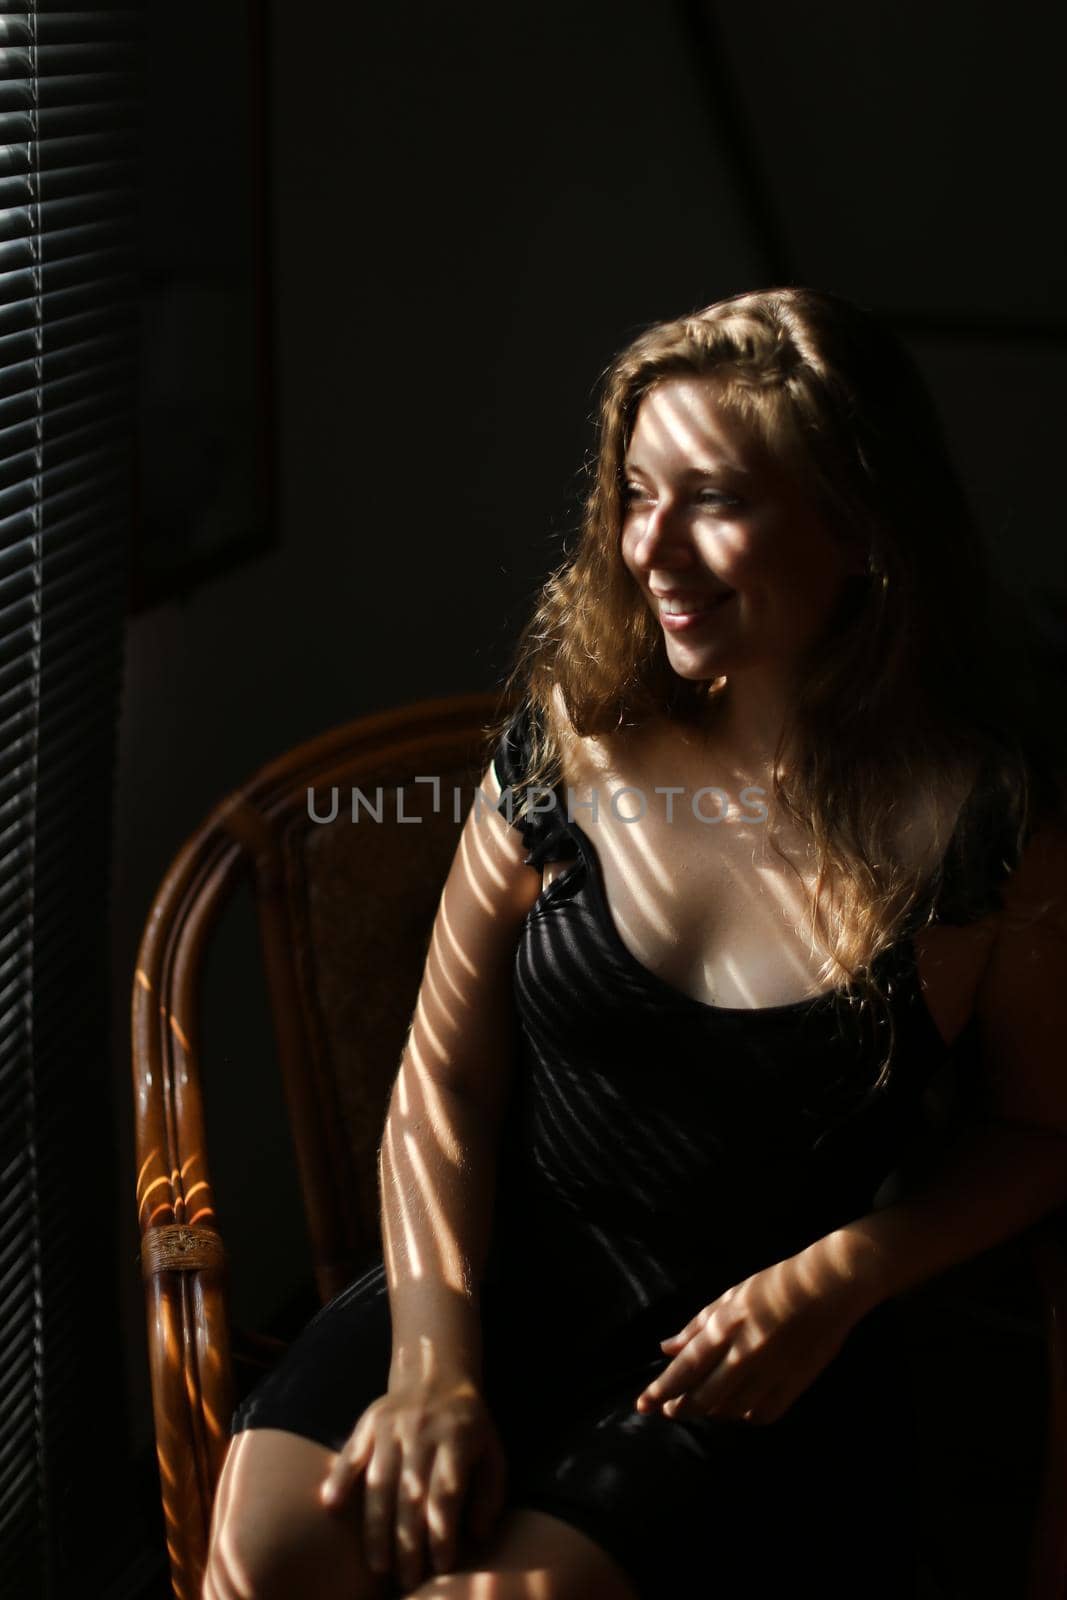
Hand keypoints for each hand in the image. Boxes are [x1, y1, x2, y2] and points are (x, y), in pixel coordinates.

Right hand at [318, 1374, 508, 1590]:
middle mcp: (421, 1432)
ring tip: (378, 1565)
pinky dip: (339, 1476)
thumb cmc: (468, 1424)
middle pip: (410, 1495)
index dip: (442, 1533)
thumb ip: (491, 1492)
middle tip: (406, 1580)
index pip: (446, 1494)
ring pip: (379, 1482)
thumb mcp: (493, 1450)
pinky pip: (352, 1451)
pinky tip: (331, 1505)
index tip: (441, 1567)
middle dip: (408, 1543)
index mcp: (456, 1439)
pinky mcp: (370, 1421)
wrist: (438, 1372)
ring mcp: (392, 1426)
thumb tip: (479, 1536)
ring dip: (377, 1527)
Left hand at [633, 1249, 869, 1425]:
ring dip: (712, 1411)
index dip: (661, 1391)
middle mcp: (744, 1354)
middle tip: (671, 1411)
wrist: (827, 1287)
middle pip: (703, 1397)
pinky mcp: (794, 1386)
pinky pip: (762, 1415)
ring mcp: (770, 1373)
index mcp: (725, 1328)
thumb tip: (666, 1349)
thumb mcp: (730, 1297)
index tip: (642, 1406)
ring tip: (706, 1405)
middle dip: (681, 1408)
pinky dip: (746, 1416)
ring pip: (730, 1410)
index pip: (685, 1369)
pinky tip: (740, 1410)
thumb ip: (697, 1325)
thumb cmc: (774, 1286)